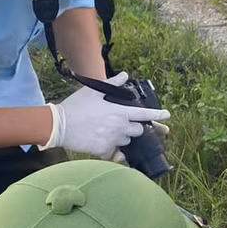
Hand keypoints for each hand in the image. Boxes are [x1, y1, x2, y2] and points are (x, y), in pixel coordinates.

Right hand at [44, 74, 169, 158]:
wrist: (59, 125)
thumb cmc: (76, 106)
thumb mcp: (94, 91)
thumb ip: (113, 84)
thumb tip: (125, 75)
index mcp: (119, 112)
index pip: (144, 113)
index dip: (157, 114)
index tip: (167, 115)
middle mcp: (119, 127)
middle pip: (138, 131)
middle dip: (134, 128)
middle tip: (120, 124)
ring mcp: (112, 140)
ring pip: (126, 141)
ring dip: (121, 138)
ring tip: (105, 131)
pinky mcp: (104, 151)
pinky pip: (114, 152)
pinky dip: (111, 149)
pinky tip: (100, 141)